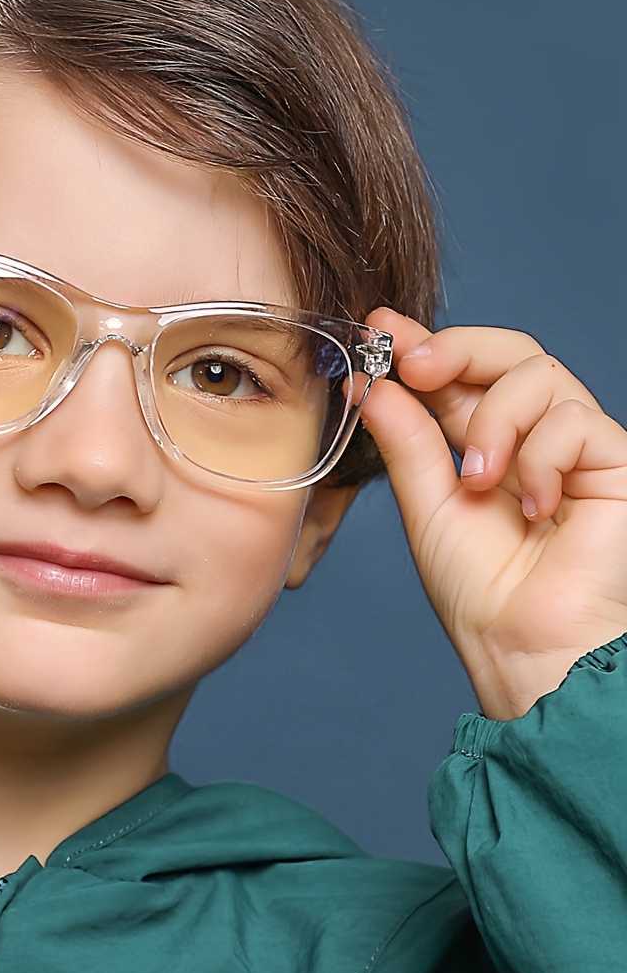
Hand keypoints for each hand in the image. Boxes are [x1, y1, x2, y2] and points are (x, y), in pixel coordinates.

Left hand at [359, 308, 626, 718]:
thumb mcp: (426, 504)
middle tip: (412, 365)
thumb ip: (406, 441)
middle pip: (508, 351)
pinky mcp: (617, 464)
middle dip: (454, 347)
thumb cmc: (481, 591)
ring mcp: (576, 447)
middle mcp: (532, 436)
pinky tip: (532, 506)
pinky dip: (540, 457)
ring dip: (494, 421)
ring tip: (478, 479)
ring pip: (539, 375)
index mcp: (482, 443)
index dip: (420, 344)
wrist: (525, 645)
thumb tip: (371, 382)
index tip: (379, 327)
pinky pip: (575, 421)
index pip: (457, 374)